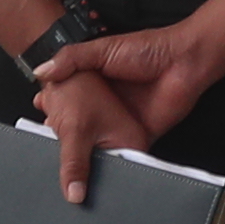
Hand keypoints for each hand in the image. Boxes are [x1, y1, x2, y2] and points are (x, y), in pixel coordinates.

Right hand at [31, 20, 216, 196]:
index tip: (39, 130)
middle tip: (50, 154)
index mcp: (91, 86)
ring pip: (98, 149)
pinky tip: (100, 174)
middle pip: (79, 133)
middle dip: (65, 145)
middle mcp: (103, 109)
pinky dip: (114, 167)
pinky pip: (123, 158)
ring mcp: (120, 125)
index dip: (52, 119)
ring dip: (88, 160)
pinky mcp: (138, 139)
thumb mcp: (102, 49)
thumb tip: (41, 72)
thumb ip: (71, 59)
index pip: (64, 107)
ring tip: (70, 172)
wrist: (185, 61)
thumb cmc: (147, 49)